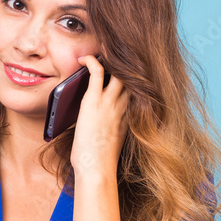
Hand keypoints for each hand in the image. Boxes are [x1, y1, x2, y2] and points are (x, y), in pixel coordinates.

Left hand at [69, 55, 128, 177]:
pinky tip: (84, 58)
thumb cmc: (100, 163)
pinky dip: (91, 61)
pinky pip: (97, 72)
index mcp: (129, 116)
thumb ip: (108, 129)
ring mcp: (110, 102)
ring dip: (111, 59)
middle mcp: (123, 106)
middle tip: (116, 53)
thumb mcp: (110, 143)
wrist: (97, 169)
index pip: (135, 89)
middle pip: (131, 76)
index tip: (127, 70)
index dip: (132, 77)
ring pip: (117, 70)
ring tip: (102, 50)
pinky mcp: (94, 101)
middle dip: (126, 64)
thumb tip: (94, 126)